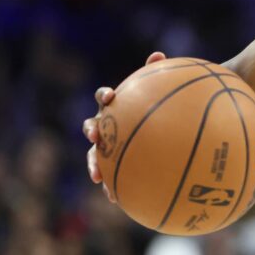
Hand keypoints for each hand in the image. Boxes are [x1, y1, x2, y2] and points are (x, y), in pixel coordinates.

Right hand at [82, 52, 165, 200]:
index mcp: (118, 106)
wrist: (163, 127)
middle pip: (92, 125)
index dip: (105, 95)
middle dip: (91, 130)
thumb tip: (159, 54)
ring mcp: (109, 146)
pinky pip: (113, 177)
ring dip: (94, 164)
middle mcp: (108, 125)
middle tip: (95, 134)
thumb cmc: (161, 106)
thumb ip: (159, 74)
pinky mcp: (116, 165)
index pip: (105, 97)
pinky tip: (118, 200)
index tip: (111, 96)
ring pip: (95, 155)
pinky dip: (113, 187)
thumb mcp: (163, 91)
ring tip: (98, 176)